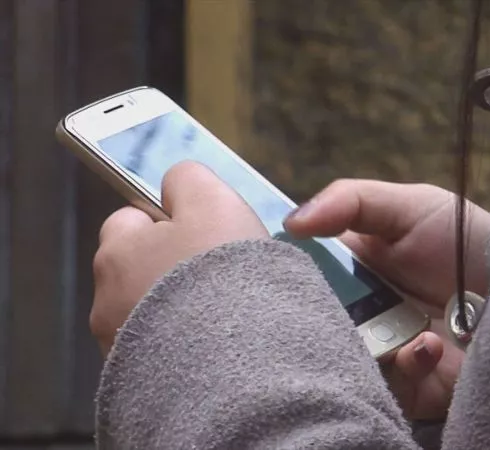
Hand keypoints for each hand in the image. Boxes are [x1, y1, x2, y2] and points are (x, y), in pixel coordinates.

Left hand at [91, 161, 267, 355]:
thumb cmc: (221, 275)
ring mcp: (122, 347)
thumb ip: (188, 179)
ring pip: (152, 311)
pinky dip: (183, 343)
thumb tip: (176, 180)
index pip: (129, 220)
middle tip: (217, 274)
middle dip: (172, 267)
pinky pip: (163, 348)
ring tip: (221, 314)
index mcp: (118, 253)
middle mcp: (107, 301)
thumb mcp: (213, 203)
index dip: (166, 221)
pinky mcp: (141, 382)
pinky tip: (214, 344)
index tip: (199, 232)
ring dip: (179, 308)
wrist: (233, 368)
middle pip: (141, 269)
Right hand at [284, 179, 489, 418]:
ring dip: (366, 348)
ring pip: (341, 362)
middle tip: (340, 309)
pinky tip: (429, 347)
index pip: (298, 279)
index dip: (287, 278)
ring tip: (400, 329)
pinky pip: (387, 390)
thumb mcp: (407, 205)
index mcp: (345, 271)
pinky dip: (405, 369)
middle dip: (319, 321)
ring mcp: (380, 351)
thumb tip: (290, 222)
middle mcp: (355, 314)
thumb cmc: (460, 239)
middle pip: (312, 325)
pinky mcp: (408, 386)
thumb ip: (350, 202)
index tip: (285, 274)